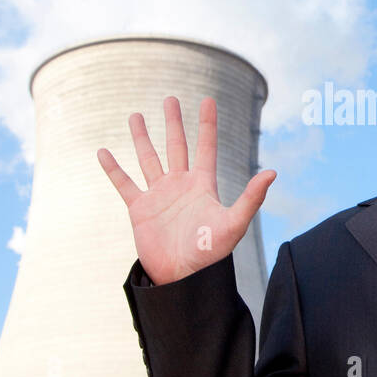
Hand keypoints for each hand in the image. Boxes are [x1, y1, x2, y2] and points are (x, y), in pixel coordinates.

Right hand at [97, 95, 275, 284]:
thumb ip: (251, 198)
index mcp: (202, 185)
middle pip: (176, 146)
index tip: (207, 99)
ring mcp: (159, 196)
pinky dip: (113, 168)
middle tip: (170, 99)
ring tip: (136, 115)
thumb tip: (273, 172)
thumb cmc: (210, 254)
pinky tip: (103, 152)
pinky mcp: (140, 209)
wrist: (182, 278)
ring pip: (148, 159)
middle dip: (173, 123)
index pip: (205, 147)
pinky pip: (124, 184)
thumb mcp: (234, 224)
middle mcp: (180, 185)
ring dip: (142, 138)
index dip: (207, 123)